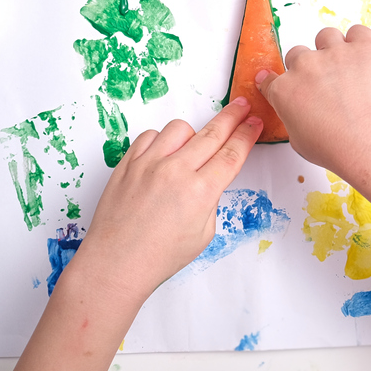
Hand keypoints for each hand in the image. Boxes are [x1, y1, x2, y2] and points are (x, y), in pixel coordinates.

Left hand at [68, 98, 262, 305]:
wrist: (115, 264)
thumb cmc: (159, 256)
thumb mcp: (204, 233)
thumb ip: (211, 198)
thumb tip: (209, 176)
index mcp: (200, 192)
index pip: (232, 153)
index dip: (247, 134)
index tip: (254, 122)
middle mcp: (175, 172)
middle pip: (213, 133)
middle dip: (232, 117)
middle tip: (242, 106)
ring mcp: (148, 164)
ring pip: (179, 128)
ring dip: (192, 134)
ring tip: (193, 148)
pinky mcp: (127, 164)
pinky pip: (149, 136)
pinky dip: (161, 141)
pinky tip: (164, 154)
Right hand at [256, 25, 370, 179]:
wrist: (368, 142)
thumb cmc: (335, 147)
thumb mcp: (299, 141)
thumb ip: (293, 118)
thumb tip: (300, 114)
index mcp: (284, 91)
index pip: (271, 79)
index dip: (277, 80)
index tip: (282, 81)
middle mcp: (304, 66)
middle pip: (298, 54)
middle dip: (309, 67)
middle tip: (325, 83)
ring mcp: (333, 53)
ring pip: (326, 36)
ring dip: (332, 48)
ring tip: (345, 66)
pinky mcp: (362, 48)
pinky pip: (357, 32)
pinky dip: (360, 40)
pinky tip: (363, 55)